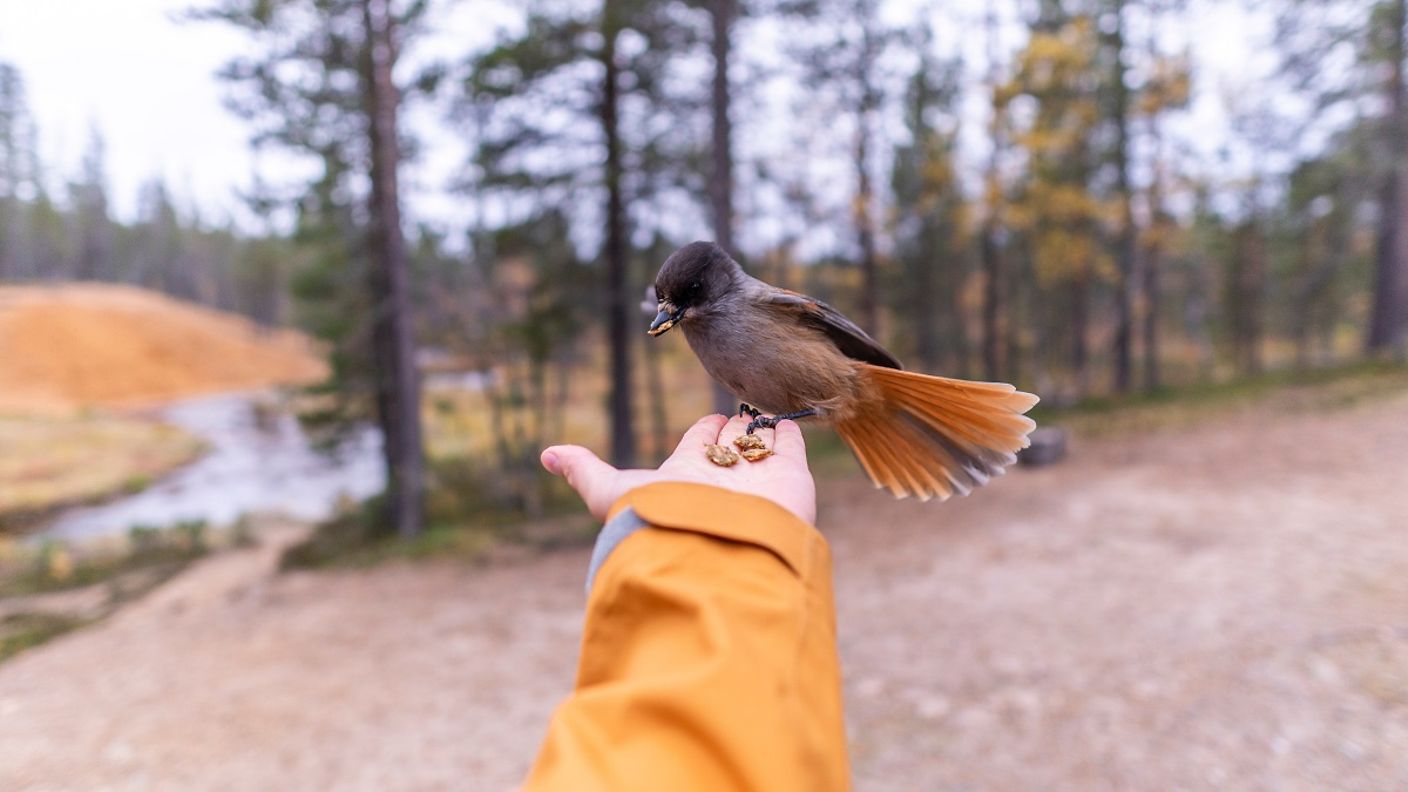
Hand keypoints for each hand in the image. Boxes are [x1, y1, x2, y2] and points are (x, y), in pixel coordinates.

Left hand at [541, 414, 816, 524]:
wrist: (719, 550)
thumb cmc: (663, 523)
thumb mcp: (612, 493)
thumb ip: (585, 472)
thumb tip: (545, 454)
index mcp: (684, 476)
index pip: (697, 444)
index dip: (702, 431)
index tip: (708, 421)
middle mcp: (721, 477)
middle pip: (728, 445)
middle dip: (731, 430)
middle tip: (736, 416)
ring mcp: (756, 478)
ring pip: (758, 444)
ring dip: (759, 429)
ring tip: (762, 416)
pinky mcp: (789, 478)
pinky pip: (789, 447)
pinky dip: (787, 433)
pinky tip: (785, 421)